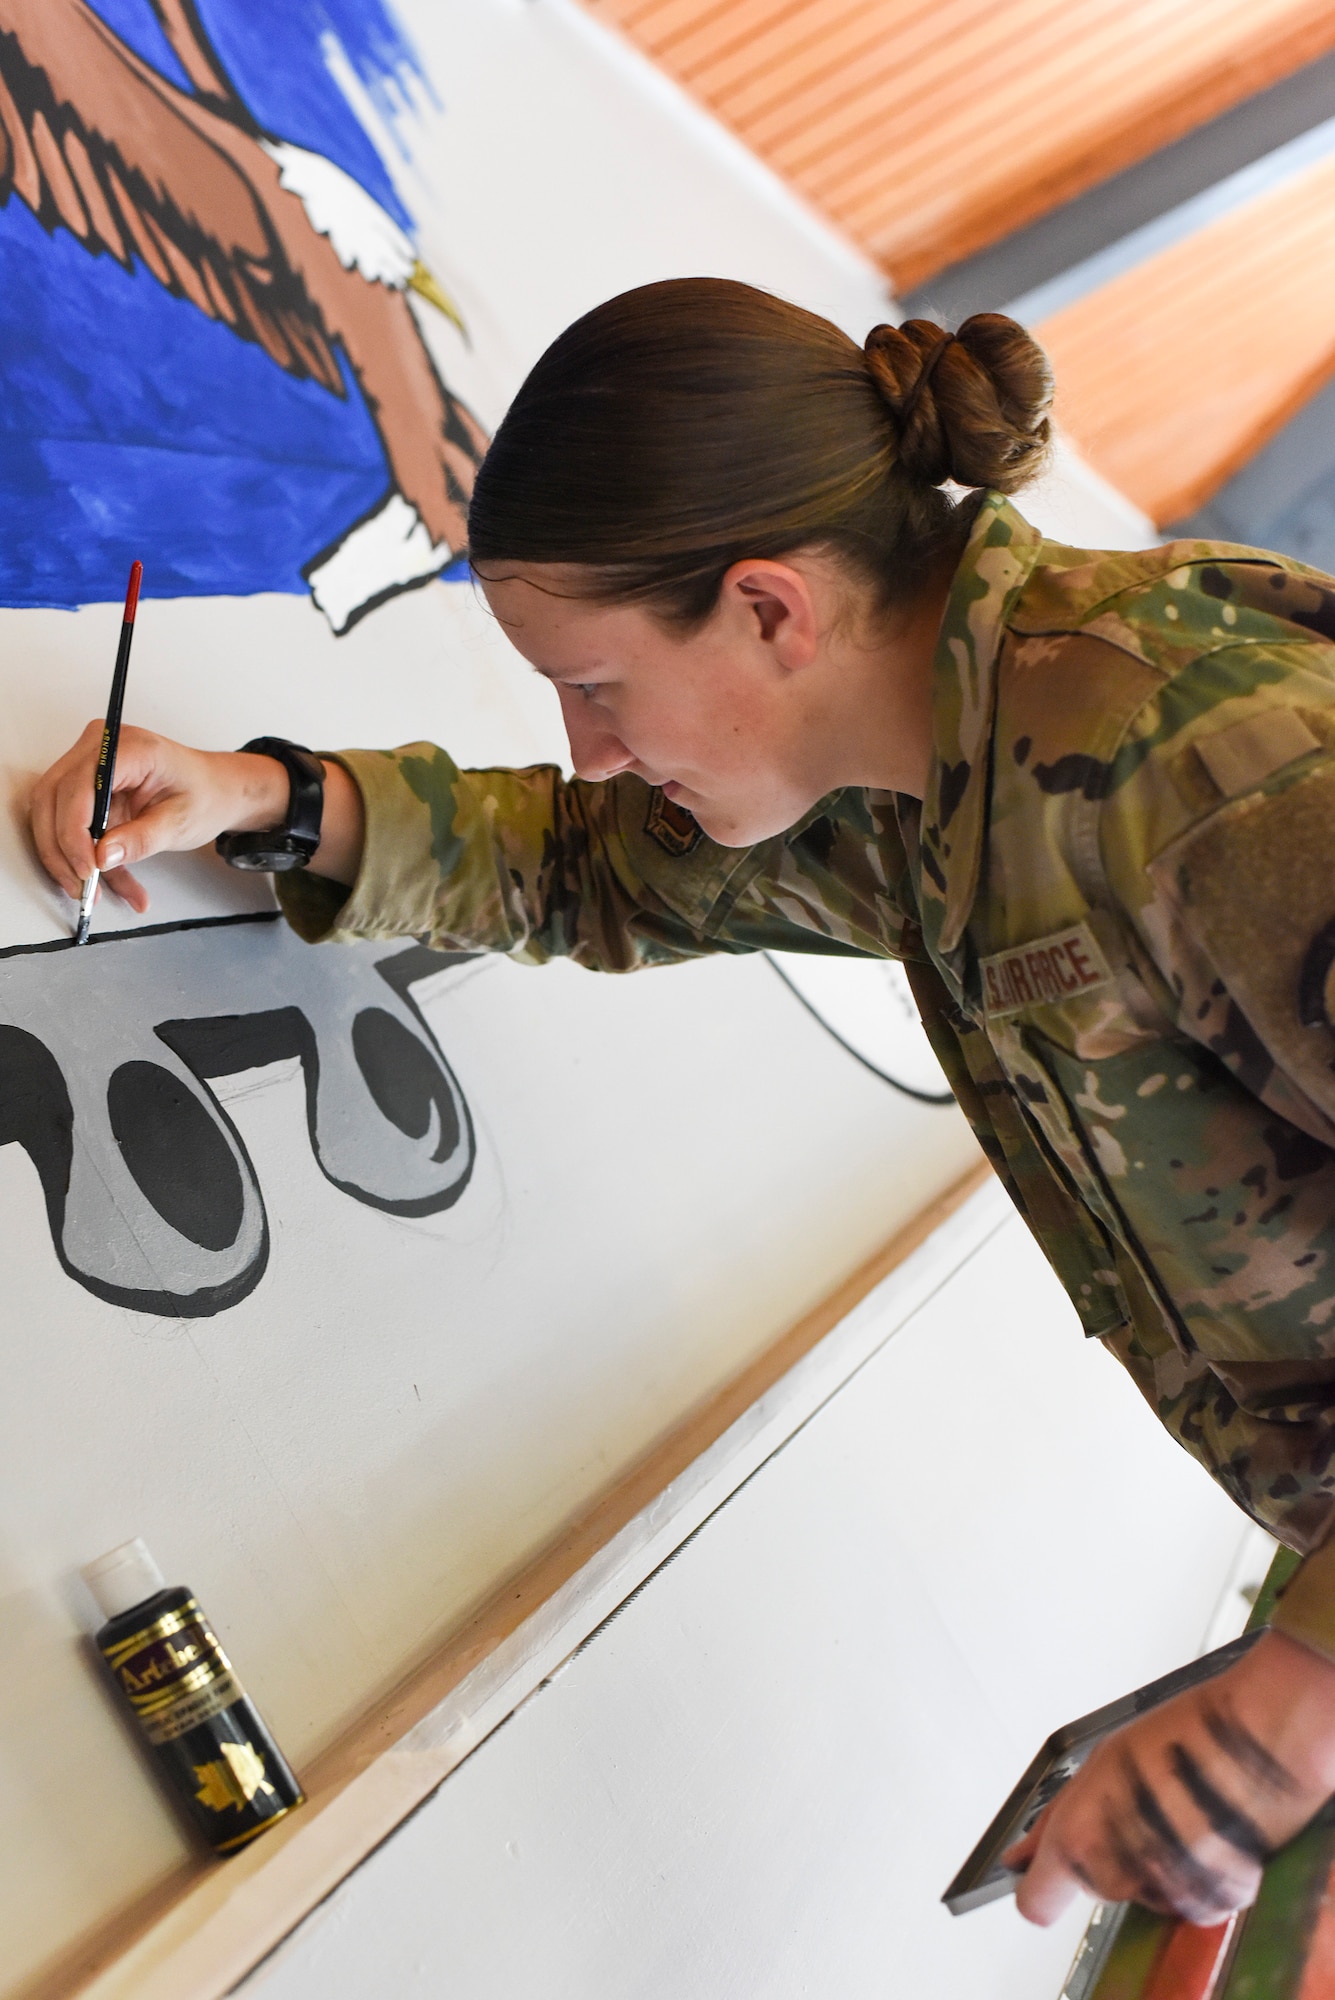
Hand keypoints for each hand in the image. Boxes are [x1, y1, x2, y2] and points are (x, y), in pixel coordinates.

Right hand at [29, 722, 364, 912]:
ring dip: (83, 867)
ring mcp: (89, 766)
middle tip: (90, 897)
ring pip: (58, 822)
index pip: (75, 789)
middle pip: (56, 805)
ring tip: (120, 898)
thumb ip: (141, 838)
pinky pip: (74, 831)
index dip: (72, 834)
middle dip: (70, 857)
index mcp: (123, 745)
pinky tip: (125, 891)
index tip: (86, 872)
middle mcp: (99, 746)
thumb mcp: (185, 820)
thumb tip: (103, 855)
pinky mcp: (89, 789)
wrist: (230, 790)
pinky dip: (94, 865)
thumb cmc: (214, 794)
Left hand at [1005, 1631, 1334, 1926]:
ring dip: (1152, 1863)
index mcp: (1079, 1838)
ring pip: (1142, 1891)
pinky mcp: (1210, 1903)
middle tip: (1138, 1808)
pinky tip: (1204, 1831)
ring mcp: (1165, 1892)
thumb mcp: (1100, 1764)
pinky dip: (1193, 1876)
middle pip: (1096, 1885)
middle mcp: (1118, 1873)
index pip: (1036, 1902)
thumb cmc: (1180, 1734)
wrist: (1255, 1737)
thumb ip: (1057, 1820)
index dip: (1039, 1887)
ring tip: (1176, 1812)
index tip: (1041, 1874)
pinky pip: (1186, 1901)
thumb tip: (1017, 1856)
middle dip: (1107, 1854)